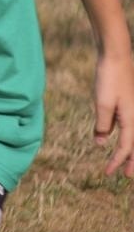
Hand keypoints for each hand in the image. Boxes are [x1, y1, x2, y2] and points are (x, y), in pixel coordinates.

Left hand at [92, 51, 133, 177]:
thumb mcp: (102, 103)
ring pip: (132, 134)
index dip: (117, 161)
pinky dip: (122, 133)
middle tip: (126, 175)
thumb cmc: (109, 79)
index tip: (108, 173)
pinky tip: (110, 134)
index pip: (126, 147)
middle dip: (131, 160)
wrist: (116, 56)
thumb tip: (101, 142)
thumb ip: (103, 124)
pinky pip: (126, 123)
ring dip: (128, 148)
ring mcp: (132, 108)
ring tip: (123, 159)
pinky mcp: (127, 101)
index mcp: (132, 119)